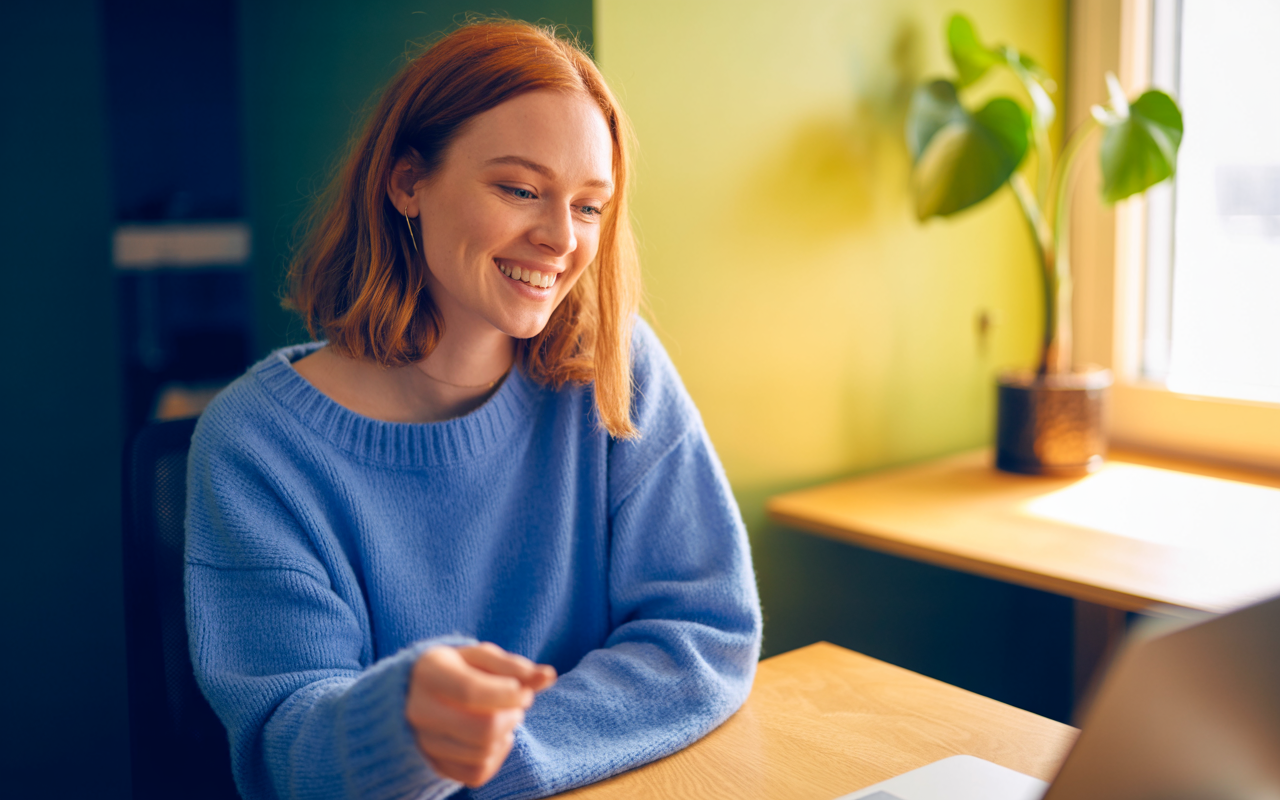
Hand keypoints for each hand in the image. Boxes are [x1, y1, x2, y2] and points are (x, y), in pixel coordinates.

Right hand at [406, 642, 556, 786]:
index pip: (470, 692)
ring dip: (506, 734)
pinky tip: (495, 738)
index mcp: (429, 673)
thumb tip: (548, 676)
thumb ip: (514, 667)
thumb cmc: (459, 669)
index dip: (507, 694)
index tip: (522, 690)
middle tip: (517, 705)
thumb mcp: (483, 658)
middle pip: (482, 729)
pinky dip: (496, 757)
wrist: (420, 693)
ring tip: (504, 716)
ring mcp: (424, 742)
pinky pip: (477, 774)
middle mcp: (419, 710)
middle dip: (512, 716)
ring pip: (483, 753)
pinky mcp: (434, 765)